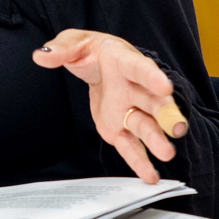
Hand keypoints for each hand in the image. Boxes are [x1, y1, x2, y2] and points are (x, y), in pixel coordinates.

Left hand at [34, 29, 187, 183]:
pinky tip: (149, 176)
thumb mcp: (73, 42)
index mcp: (124, 62)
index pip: (140, 68)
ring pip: (146, 126)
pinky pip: (131, 146)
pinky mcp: (120, 129)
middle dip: (166, 114)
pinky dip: (140, 161)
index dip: (152, 77)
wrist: (96, 63)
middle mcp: (135, 89)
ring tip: (166, 153)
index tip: (165, 87)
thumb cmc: (89, 50)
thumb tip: (41, 56)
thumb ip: (60, 50)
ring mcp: (130, 110)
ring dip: (156, 139)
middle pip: (153, 102)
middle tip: (177, 128)